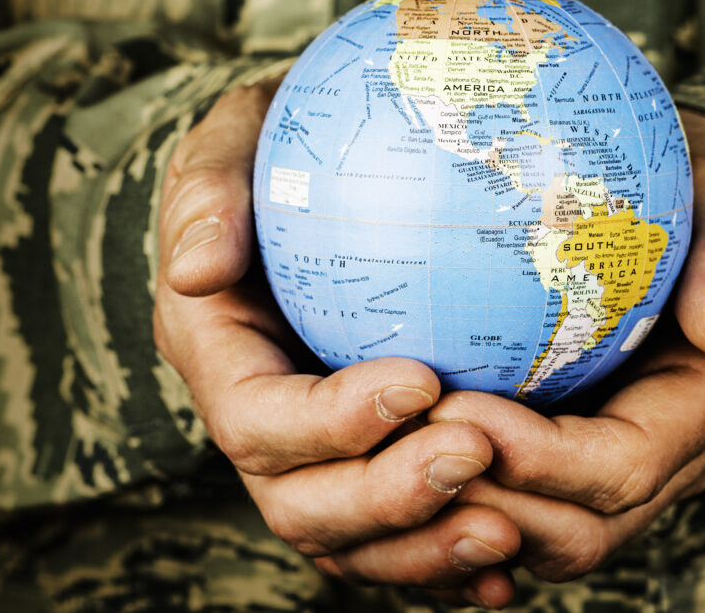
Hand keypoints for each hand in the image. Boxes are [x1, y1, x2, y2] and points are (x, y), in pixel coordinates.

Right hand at [152, 80, 519, 607]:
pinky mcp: (369, 467)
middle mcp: (264, 425)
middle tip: (477, 454)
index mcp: (222, 358)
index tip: (420, 381)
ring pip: (354, 541)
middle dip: (388, 496)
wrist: (324, 185)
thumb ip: (208, 193)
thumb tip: (194, 271)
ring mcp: (317, 458)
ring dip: (427, 548)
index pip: (260, 418)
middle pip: (304, 503)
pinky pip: (401, 539)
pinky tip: (510, 566)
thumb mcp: (237, 139)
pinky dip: (447, 561)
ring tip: (507, 531)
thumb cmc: (282, 151)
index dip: (332, 421)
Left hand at [426, 110, 704, 581]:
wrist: (696, 211)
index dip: (537, 460)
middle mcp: (672, 452)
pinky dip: (466, 492)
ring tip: (390, 452)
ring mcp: (623, 458)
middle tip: (398, 445)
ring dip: (466, 508)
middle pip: (578, 524)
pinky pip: (523, 498)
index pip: (623, 466)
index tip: (453, 408)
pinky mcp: (580, 448)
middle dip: (486, 501)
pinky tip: (402, 452)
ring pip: (545, 528)